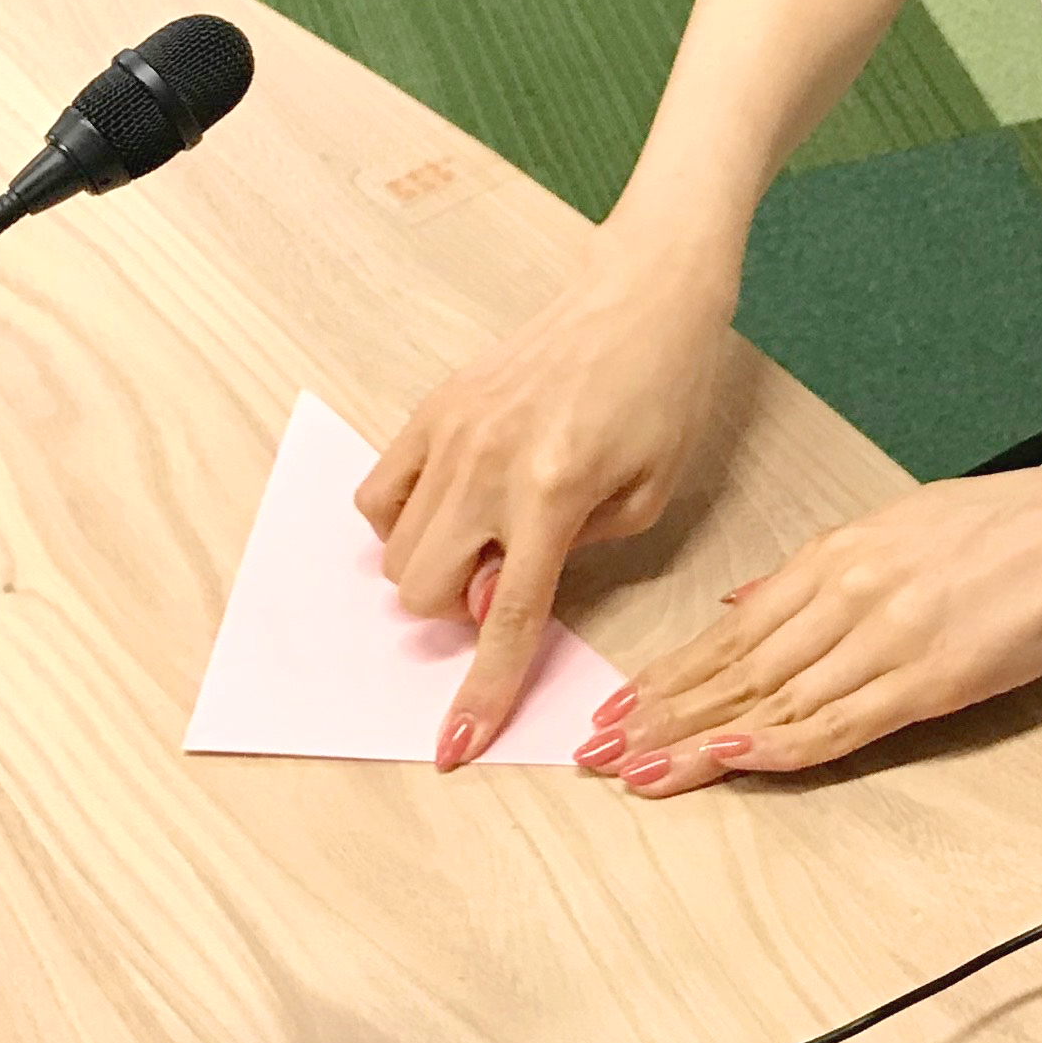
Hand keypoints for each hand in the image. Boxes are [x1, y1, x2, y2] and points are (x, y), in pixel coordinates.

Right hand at [356, 224, 738, 769]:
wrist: (641, 295)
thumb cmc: (663, 394)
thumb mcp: (647, 495)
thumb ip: (570, 557)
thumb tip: (490, 595)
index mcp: (552, 491)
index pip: (502, 617)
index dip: (480, 691)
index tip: (454, 746)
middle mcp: (486, 463)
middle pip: (421, 589)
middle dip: (456, 607)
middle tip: (510, 570)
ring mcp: (450, 431)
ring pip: (392, 546)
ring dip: (433, 565)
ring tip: (488, 531)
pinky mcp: (433, 405)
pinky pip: (377, 493)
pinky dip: (401, 520)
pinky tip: (451, 506)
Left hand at [576, 452, 1041, 797]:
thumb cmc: (1016, 528)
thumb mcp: (905, 524)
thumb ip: (822, 569)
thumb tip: (743, 599)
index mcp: (844, 552)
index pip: (734, 628)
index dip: (671, 673)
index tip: (618, 707)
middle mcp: (852, 591)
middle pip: (738, 666)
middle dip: (662, 712)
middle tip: (597, 752)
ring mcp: (889, 635)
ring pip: (774, 697)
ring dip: (701, 740)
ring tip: (640, 774)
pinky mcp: (931, 677)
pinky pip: (841, 720)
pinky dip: (781, 745)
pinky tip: (733, 762)